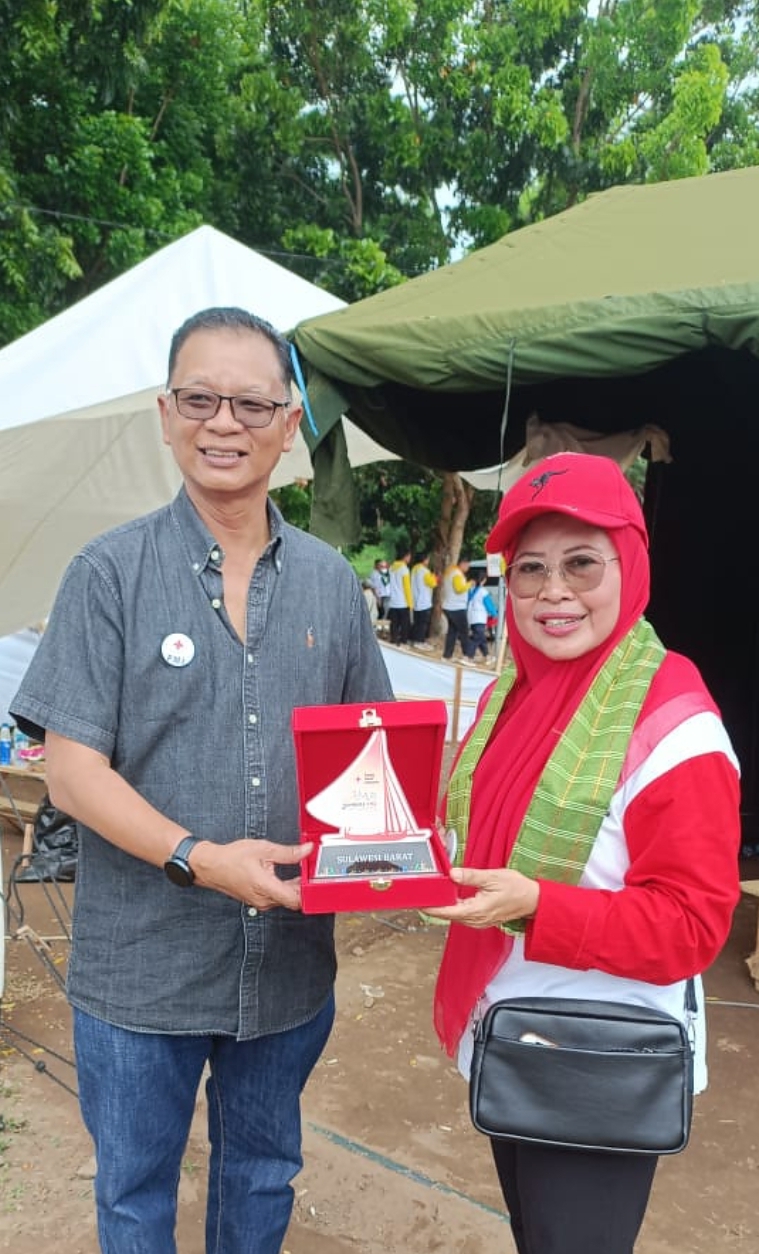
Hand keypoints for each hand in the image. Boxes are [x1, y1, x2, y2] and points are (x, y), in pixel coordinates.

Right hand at [190, 839, 312, 912]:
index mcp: (266, 888)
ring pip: (285, 899)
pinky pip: (277, 897)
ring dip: (295, 887)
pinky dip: (285, 888)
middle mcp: (264, 900)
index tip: (316, 879)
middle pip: (293, 899)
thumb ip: (288, 852)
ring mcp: (260, 902)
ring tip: (301, 870)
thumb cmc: (232, 858)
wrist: (211, 866)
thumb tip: (306, 851)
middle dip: (305, 886)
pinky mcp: (258, 900)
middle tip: (311, 870)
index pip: (296, 900)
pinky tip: (288, 875)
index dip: (309, 891)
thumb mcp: (263, 849)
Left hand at [424, 866, 539, 928]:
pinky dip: (454, 908)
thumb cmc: (516, 888)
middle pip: (449, 915)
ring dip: (444, 907)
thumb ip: (471, 876)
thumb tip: (452, 874)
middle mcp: (476, 919)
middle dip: (435, 906)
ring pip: (455, 916)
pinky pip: (463, 915)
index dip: (432, 908)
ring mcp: (479, 921)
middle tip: (421, 894)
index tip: (419, 903)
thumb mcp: (493, 877)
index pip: (448, 911)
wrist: (533, 900)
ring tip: (432, 895)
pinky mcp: (482, 919)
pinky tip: (449, 898)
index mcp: (477, 910)